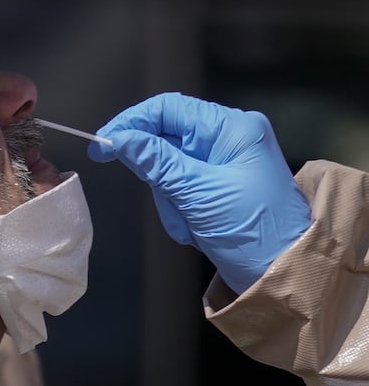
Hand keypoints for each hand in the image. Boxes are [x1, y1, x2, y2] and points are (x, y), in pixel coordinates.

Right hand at [87, 92, 311, 293]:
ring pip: (167, 169)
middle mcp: (227, 138)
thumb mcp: (197, 193)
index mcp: (231, 128)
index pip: (169, 108)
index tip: (101, 145)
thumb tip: (115, 138)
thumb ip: (155, 162)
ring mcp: (221, 163)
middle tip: (170, 202)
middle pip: (165, 139)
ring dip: (170, 200)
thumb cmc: (250, 229)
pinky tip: (195, 228)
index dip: (131, 122)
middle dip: (159, 176)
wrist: (283, 277)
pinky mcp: (215, 187)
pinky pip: (178, 189)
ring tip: (190, 223)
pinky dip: (178, 210)